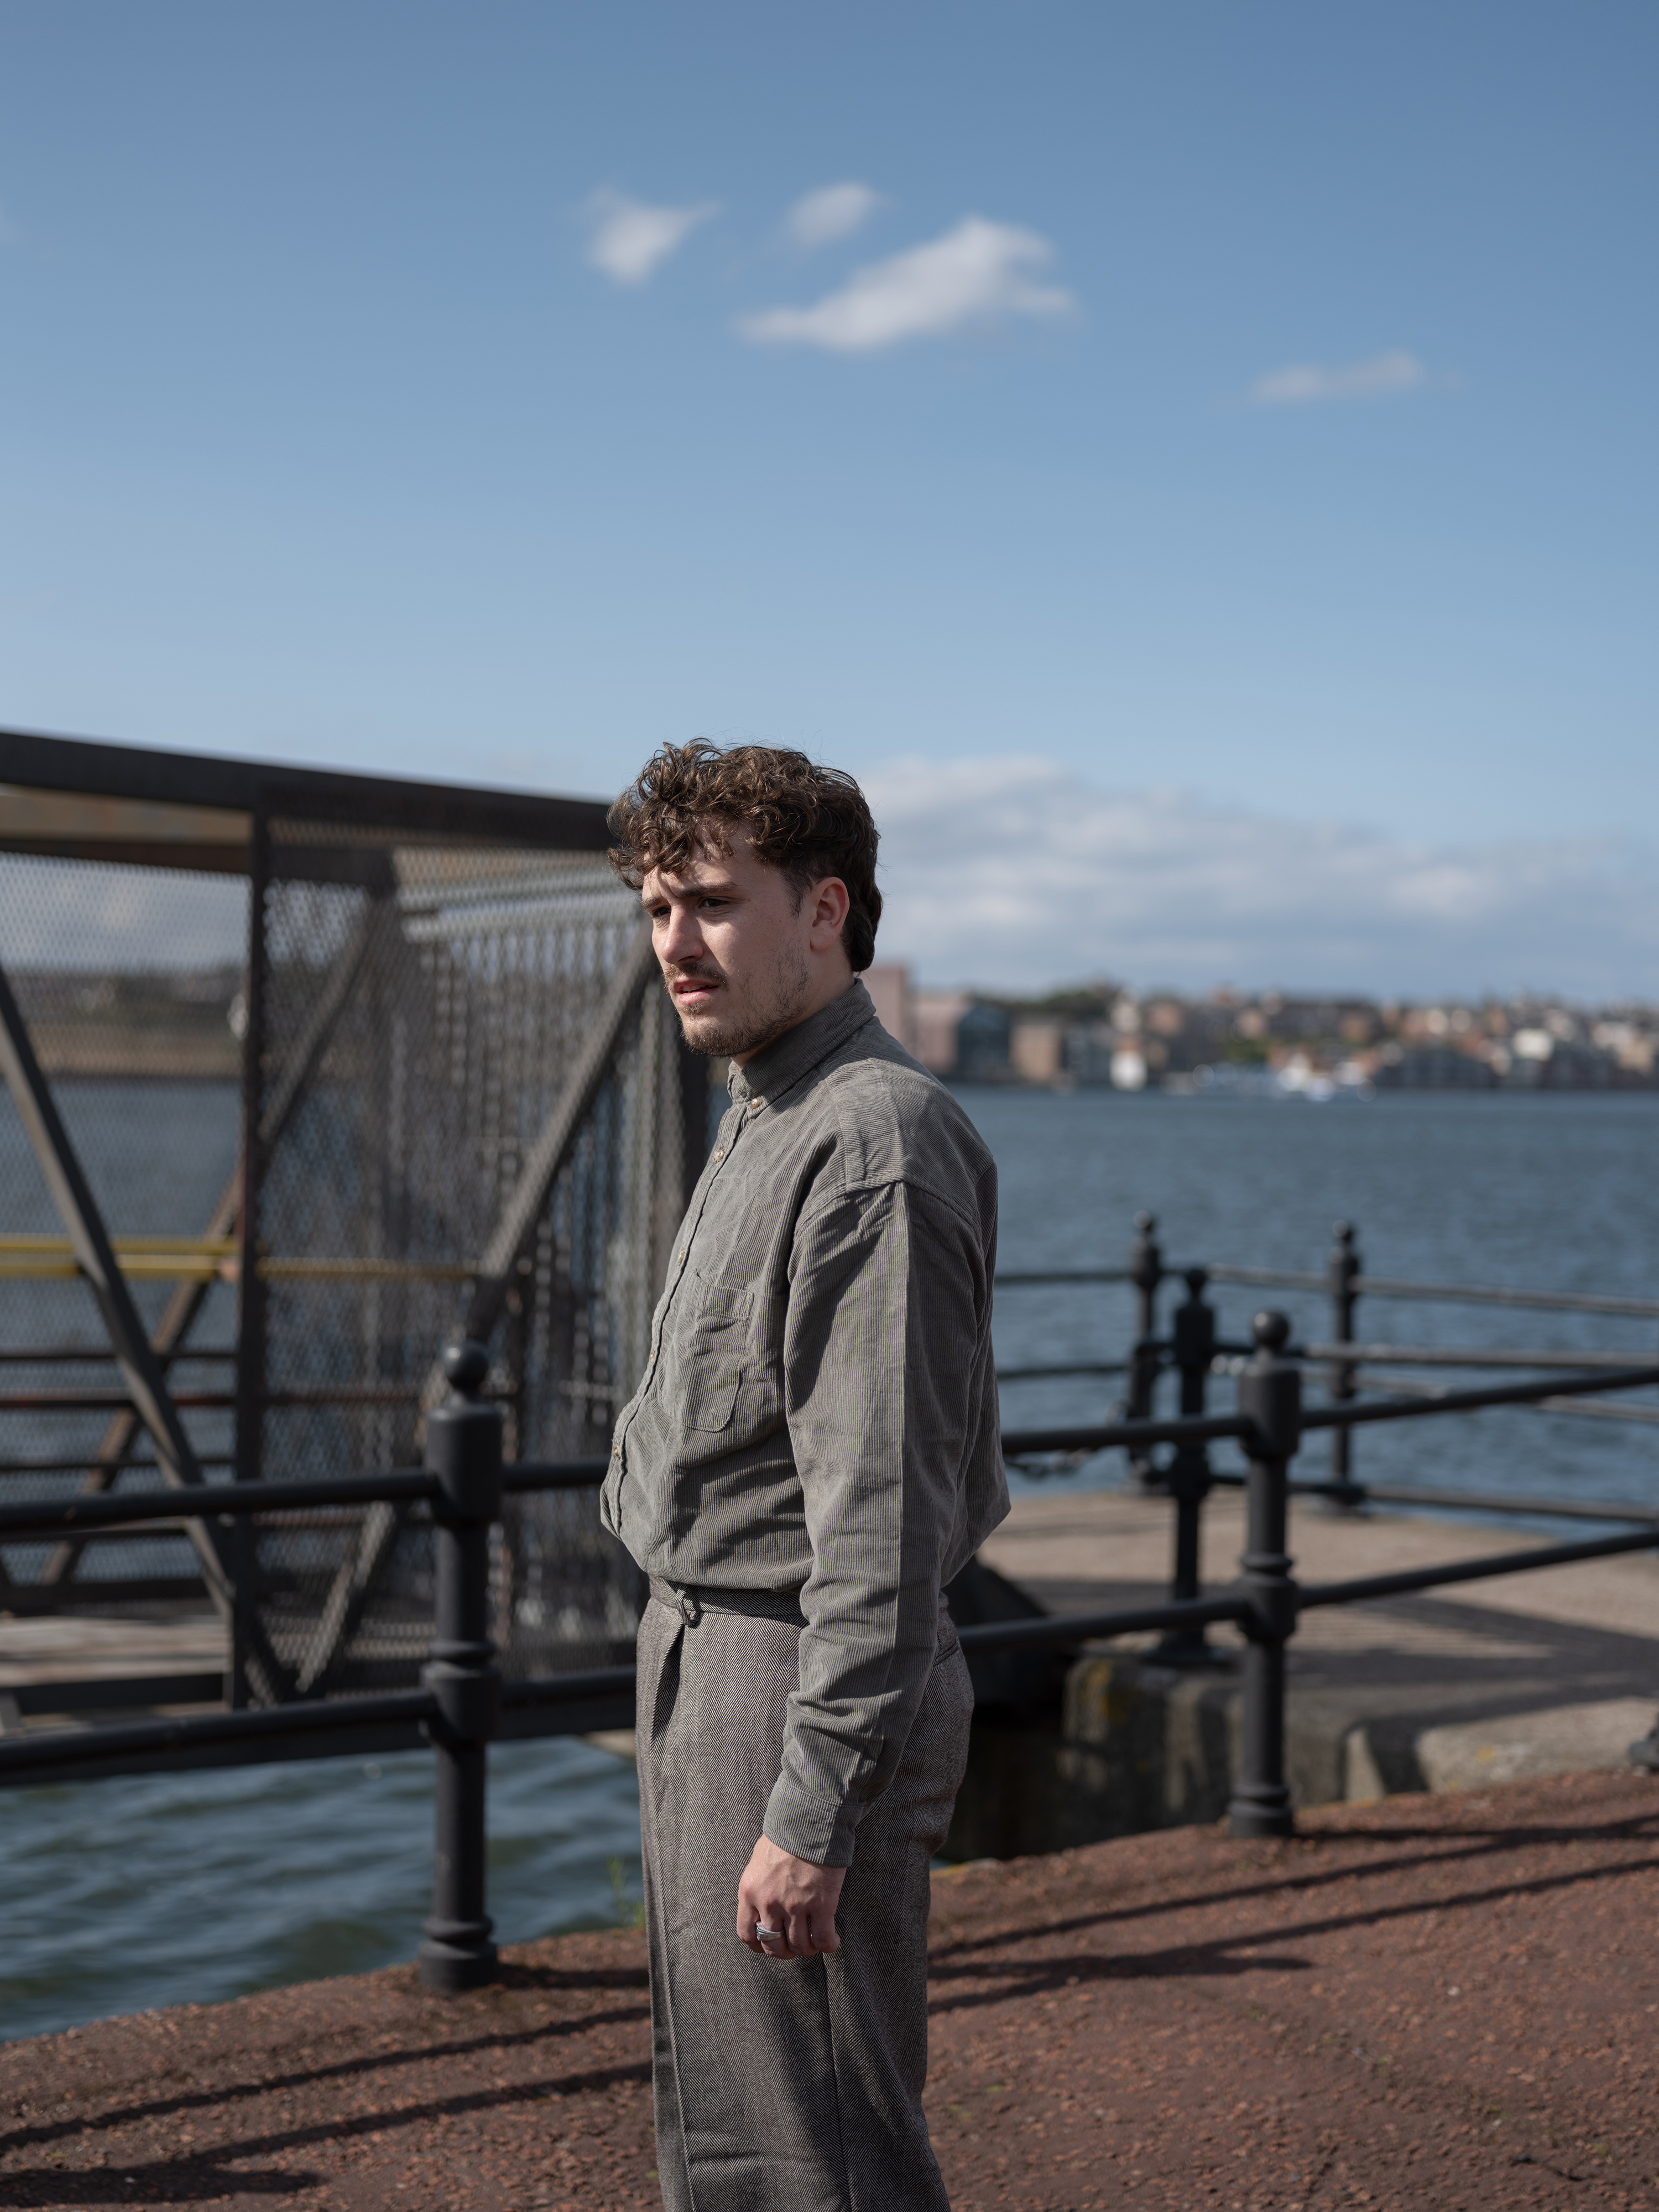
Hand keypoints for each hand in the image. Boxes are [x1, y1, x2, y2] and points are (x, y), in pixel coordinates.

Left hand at [736, 1834, 844, 1960]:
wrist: (810, 1820)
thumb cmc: (785, 1836)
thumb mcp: (758, 1862)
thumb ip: (758, 1888)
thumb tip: (762, 1909)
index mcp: (750, 1892)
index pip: (747, 1934)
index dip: (760, 1946)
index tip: (770, 1946)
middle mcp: (769, 1903)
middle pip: (774, 1945)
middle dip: (785, 1951)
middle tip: (794, 1946)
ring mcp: (795, 1905)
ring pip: (799, 1946)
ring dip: (807, 1949)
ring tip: (814, 1942)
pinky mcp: (821, 1904)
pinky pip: (823, 1939)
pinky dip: (828, 1945)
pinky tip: (832, 1942)